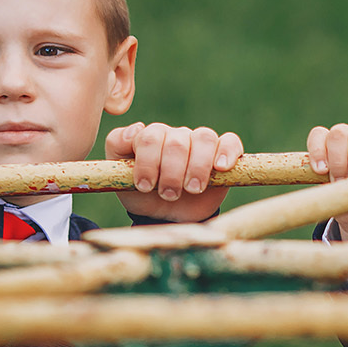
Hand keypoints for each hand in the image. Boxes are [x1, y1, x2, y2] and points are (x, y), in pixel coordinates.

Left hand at [107, 122, 243, 222]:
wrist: (166, 217)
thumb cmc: (142, 194)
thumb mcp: (119, 176)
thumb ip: (117, 146)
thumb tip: (136, 129)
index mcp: (151, 137)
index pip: (150, 137)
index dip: (148, 162)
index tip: (145, 186)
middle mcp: (176, 136)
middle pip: (177, 141)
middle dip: (171, 172)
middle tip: (168, 194)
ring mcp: (200, 143)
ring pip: (203, 138)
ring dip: (197, 166)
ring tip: (192, 189)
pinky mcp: (223, 154)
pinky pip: (230, 142)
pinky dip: (227, 152)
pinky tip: (220, 167)